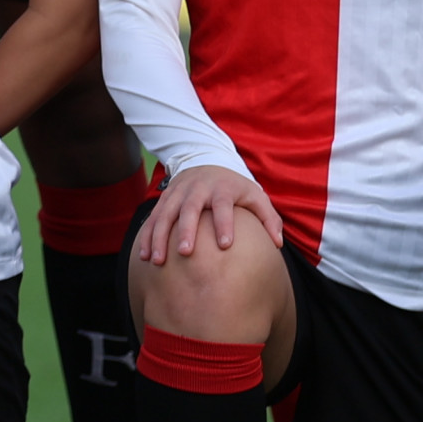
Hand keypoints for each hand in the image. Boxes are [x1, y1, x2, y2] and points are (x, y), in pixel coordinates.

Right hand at [134, 163, 280, 265]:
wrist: (206, 160)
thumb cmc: (235, 186)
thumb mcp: (255, 195)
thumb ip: (269, 218)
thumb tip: (277, 244)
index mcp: (222, 189)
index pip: (222, 205)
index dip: (224, 223)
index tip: (225, 244)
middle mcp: (198, 189)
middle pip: (189, 209)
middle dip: (186, 230)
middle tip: (185, 252)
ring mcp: (178, 193)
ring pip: (166, 214)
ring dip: (160, 236)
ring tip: (158, 261)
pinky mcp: (165, 198)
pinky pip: (154, 218)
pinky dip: (148, 236)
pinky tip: (145, 256)